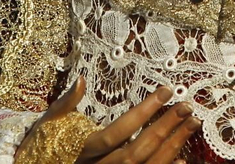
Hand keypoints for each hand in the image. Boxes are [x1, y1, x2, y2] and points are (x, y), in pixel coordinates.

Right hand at [18, 77, 200, 163]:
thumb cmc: (43, 145)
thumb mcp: (49, 123)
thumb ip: (66, 103)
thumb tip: (79, 79)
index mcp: (81, 150)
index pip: (117, 132)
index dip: (143, 113)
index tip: (165, 92)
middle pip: (136, 152)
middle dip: (164, 129)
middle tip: (186, 107)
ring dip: (172, 147)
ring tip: (191, 125)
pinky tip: (182, 157)